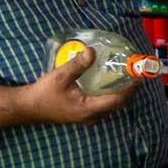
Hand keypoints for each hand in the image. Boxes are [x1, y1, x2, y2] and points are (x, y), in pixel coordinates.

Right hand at [0, 47, 138, 129]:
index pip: (118, 100)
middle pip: (118, 104)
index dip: (130, 88)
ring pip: (112, 105)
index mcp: (89, 109)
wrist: (27, 107)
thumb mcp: (60, 76)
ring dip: (121, 92)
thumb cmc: (43, 93)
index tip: (139, 75)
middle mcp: (92, 116)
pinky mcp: (84, 113)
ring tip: (127, 76)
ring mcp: (88, 116)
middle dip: (129, 89)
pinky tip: (111, 82)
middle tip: (136, 73)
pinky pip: (104, 105)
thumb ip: (77, 65)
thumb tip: (92, 51)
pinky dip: (111, 94)